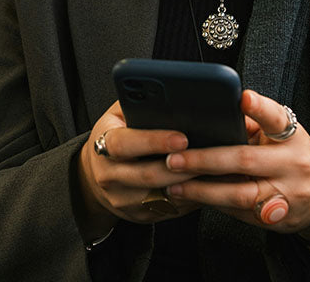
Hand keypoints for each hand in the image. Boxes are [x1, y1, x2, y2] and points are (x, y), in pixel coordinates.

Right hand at [76, 101, 200, 237]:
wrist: (94, 174)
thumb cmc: (115, 136)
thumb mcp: (118, 115)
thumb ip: (139, 104)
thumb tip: (170, 94)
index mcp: (102, 144)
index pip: (125, 144)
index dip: (153, 141)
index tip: (181, 138)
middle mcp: (109, 175)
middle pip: (148, 175)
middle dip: (182, 166)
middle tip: (209, 156)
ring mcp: (123, 199)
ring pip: (162, 196)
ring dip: (190, 185)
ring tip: (214, 171)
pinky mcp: (139, 216)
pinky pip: (170, 210)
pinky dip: (192, 199)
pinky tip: (208, 186)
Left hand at [163, 90, 309, 241]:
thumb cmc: (289, 156)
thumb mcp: (280, 136)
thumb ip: (252, 126)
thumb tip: (209, 117)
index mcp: (292, 136)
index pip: (276, 118)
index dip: (259, 108)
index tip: (242, 98)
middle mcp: (294, 164)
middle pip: (245, 159)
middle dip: (205, 160)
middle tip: (174, 159)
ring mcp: (288, 194)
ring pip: (239, 194)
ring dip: (202, 190)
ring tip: (175, 185)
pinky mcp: (277, 218)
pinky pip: (239, 212)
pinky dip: (213, 203)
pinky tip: (193, 197)